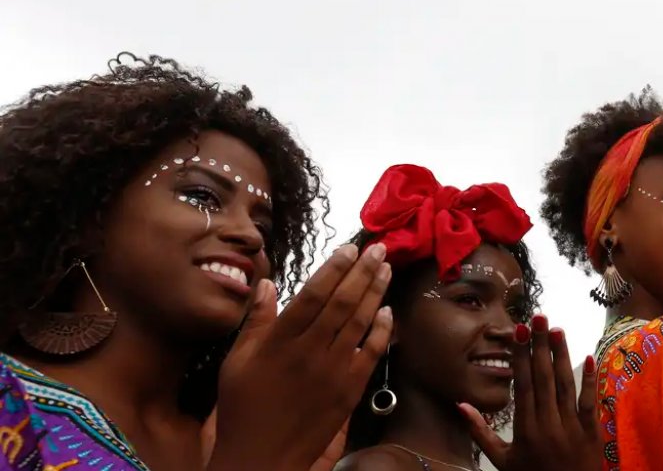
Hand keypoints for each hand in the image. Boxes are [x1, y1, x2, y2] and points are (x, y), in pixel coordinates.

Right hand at [206, 243, 392, 470]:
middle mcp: (309, 352)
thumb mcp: (237, 361)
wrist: (263, 457)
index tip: (349, 248)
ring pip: (360, 323)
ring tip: (386, 269)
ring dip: (376, 292)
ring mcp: (333, 372)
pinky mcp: (349, 390)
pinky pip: (371, 354)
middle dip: (363, 271)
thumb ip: (256, 320)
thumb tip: (267, 282)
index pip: (312, 295)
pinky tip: (389, 311)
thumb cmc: (243, 408)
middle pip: (342, 302)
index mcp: (279, 342)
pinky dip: (382, 331)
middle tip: (378, 248)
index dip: (333, 268)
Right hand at [461, 314, 603, 470]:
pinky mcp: (591, 432)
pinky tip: (589, 356)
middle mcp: (548, 423)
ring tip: (557, 329)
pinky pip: (590, 402)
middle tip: (539, 316)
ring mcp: (571, 427)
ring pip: (566, 384)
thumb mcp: (501, 461)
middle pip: (544, 377)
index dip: (521, 355)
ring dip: (562, 355)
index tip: (520, 330)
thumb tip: (460, 404)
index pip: (523, 384)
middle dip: (540, 345)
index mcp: (525, 428)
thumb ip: (480, 432)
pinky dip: (590, 380)